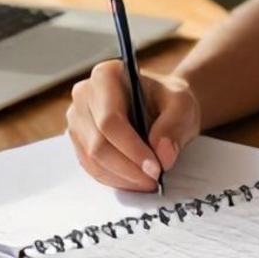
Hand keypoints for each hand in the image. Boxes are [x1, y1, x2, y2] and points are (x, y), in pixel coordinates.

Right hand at [66, 61, 200, 191]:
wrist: (162, 105)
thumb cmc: (169, 99)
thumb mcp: (182, 105)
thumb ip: (173, 126)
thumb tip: (163, 155)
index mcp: (106, 75)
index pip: (110, 120)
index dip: (132, 148)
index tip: (156, 167)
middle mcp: (84, 95)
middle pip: (98, 143)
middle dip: (128, 168)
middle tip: (155, 180)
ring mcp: (77, 120)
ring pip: (92, 160)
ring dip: (122, 177)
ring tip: (149, 182)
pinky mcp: (79, 141)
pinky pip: (92, 168)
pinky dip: (115, 179)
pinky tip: (136, 181)